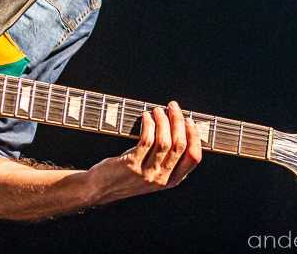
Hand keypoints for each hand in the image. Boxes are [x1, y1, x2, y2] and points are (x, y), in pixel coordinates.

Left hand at [86, 100, 201, 203]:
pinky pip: (146, 140)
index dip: (194, 136)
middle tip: (173, 107)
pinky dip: (148, 125)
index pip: (193, 158)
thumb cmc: (126, 175)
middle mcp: (161, 178)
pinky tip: (146, 117)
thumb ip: (165, 159)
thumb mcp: (152, 173)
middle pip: (179, 146)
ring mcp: (147, 173)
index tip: (189, 121)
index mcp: (171, 180)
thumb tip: (176, 128)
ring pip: (164, 142)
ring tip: (157, 110)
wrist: (101, 188)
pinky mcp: (132, 165)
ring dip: (162, 121)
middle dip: (178, 122)